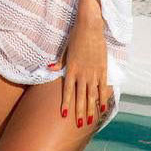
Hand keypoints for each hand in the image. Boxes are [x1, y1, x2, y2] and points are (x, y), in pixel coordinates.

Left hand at [48, 7, 113, 127]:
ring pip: (92, 94)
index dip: (66, 103)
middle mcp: (82, 73)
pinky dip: (102, 97)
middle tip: (80, 124)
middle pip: (80, 96)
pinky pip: (103, 86)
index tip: (64, 115)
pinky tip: (102, 106)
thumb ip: (59, 62)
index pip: (67, 90)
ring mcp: (93, 72)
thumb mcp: (65, 50)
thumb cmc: (76, 36)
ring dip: (91, 108)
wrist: (90, 26)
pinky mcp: (103, 69)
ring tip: (90, 120)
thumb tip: (48, 68)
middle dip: (80, 111)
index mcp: (71, 69)